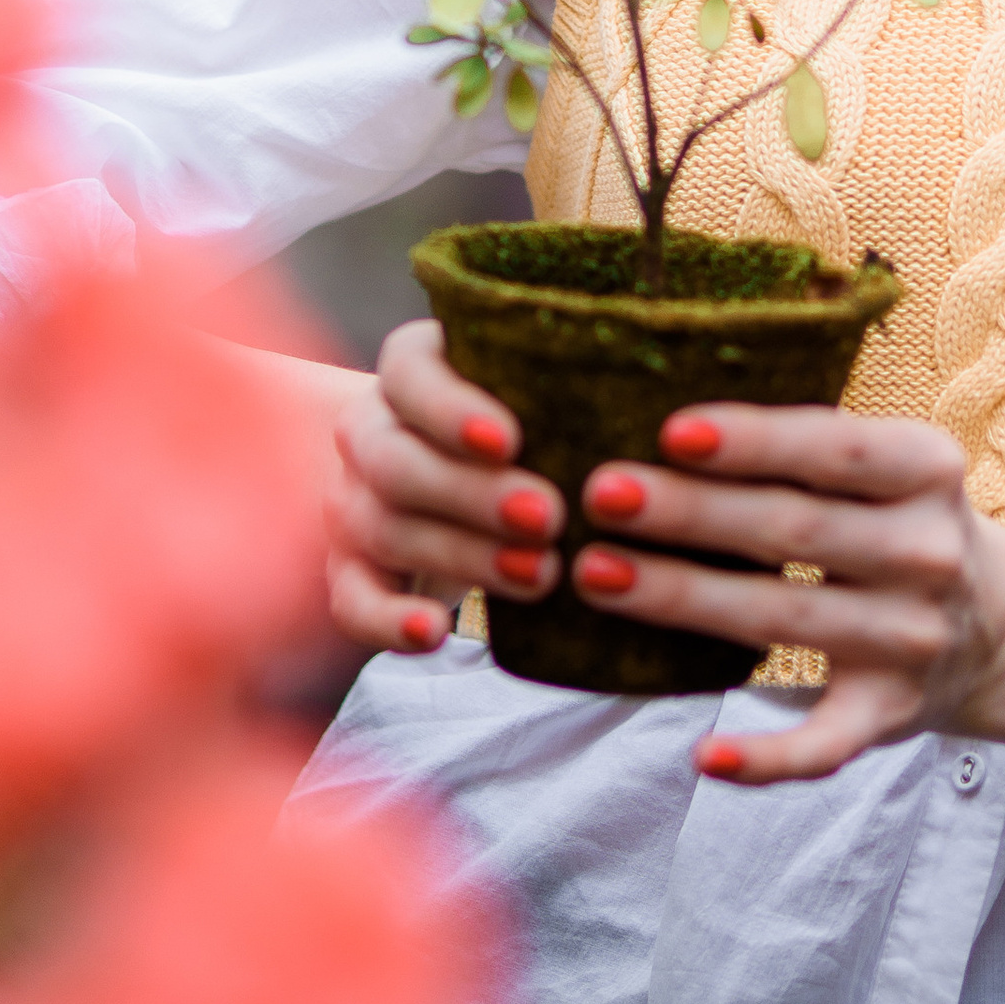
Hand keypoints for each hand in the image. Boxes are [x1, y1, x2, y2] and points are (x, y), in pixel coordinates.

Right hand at [325, 317, 569, 656]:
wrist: (447, 476)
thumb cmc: (524, 422)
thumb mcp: (536, 390)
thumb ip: (566, 384)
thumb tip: (653, 399)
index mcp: (410, 371)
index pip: (408, 374)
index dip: (450, 409)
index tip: (508, 440)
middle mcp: (369, 432)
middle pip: (396, 462)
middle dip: (472, 494)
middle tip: (548, 517)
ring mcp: (353, 504)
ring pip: (387, 529)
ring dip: (463, 556)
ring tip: (541, 574)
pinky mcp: (351, 571)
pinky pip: (352, 600)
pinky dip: (388, 620)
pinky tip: (431, 632)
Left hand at [568, 406, 1004, 784]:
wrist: (998, 626)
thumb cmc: (897, 523)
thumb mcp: (887, 466)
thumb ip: (806, 444)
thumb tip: (670, 427)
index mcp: (927, 471)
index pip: (836, 448)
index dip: (754, 440)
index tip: (671, 431)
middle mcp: (927, 554)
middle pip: (793, 531)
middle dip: (689, 513)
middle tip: (600, 495)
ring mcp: (909, 640)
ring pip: (783, 620)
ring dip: (684, 599)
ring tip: (597, 575)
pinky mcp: (889, 714)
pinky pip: (823, 745)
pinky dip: (766, 759)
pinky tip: (702, 755)